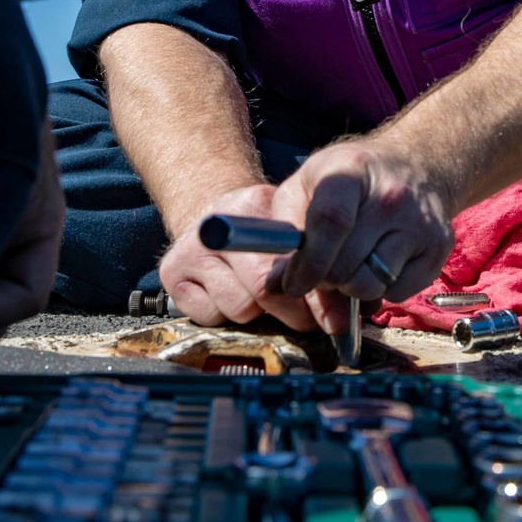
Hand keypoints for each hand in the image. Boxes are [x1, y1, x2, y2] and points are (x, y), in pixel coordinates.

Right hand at [158, 181, 346, 331]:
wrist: (215, 220)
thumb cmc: (265, 232)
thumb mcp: (292, 231)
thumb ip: (320, 263)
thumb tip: (350, 308)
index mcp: (254, 204)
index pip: (288, 259)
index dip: (311, 292)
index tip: (329, 314)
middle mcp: (217, 223)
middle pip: (263, 290)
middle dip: (293, 312)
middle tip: (306, 316)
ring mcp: (189, 248)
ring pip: (239, 308)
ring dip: (257, 314)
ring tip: (260, 295)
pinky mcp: (170, 274)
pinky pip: (210, 317)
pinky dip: (225, 316)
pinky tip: (230, 294)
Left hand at [267, 140, 454, 303]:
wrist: (417, 166)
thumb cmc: (352, 178)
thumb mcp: (307, 184)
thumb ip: (285, 233)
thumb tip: (274, 287)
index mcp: (351, 171)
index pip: (331, 223)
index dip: (308, 263)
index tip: (292, 284)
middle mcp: (392, 196)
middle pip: (347, 266)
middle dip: (324, 278)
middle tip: (322, 268)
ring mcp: (420, 223)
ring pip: (372, 286)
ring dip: (351, 287)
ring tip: (349, 265)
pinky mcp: (438, 248)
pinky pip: (398, 294)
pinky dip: (381, 290)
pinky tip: (378, 265)